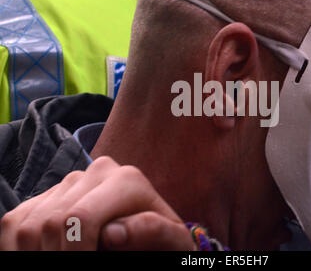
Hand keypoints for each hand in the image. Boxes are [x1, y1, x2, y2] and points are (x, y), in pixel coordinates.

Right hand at [0, 156, 195, 250]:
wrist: (149, 233)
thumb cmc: (161, 241)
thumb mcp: (171, 240)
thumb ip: (154, 232)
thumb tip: (114, 233)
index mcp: (127, 179)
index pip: (80, 219)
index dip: (75, 254)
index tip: (83, 269)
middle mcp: (97, 171)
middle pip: (53, 223)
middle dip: (58, 257)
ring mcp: (70, 181)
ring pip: (29, 225)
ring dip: (38, 255)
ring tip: (63, 262)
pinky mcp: (49, 193)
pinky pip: (16, 221)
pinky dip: (19, 249)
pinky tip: (44, 256)